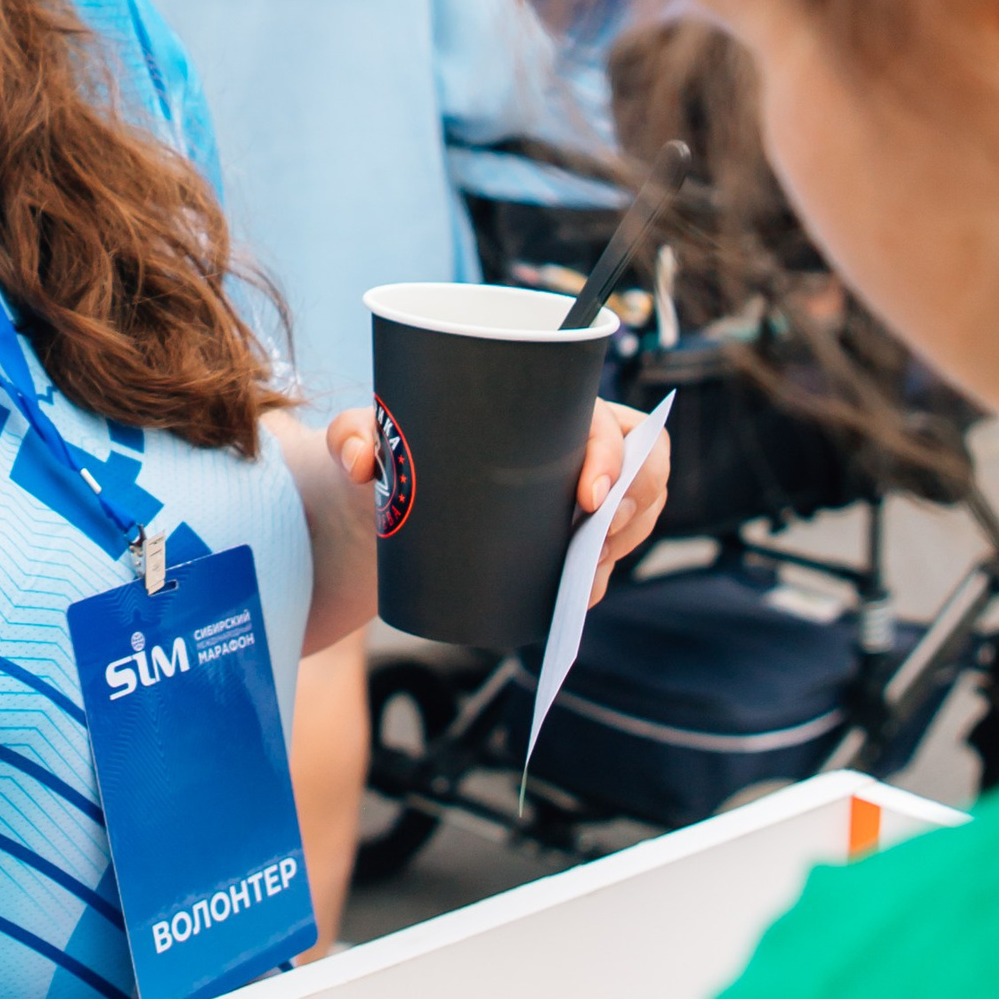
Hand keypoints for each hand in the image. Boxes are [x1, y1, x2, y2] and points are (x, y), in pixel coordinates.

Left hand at [323, 394, 668, 608]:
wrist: (391, 498)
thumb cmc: (396, 450)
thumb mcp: (370, 436)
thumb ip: (352, 434)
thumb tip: (360, 459)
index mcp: (549, 404)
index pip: (610, 421)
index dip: (616, 458)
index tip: (589, 498)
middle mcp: (577, 442)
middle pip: (645, 464)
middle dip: (635, 506)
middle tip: (595, 544)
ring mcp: (582, 488)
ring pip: (639, 508)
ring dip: (626, 543)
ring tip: (583, 575)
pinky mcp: (572, 530)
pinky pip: (611, 552)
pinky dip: (601, 575)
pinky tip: (577, 594)